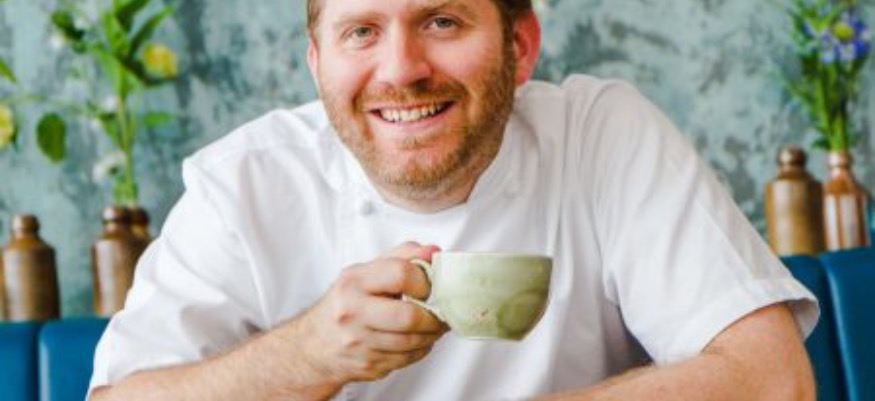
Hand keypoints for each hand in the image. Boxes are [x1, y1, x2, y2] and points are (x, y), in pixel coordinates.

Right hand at [288, 242, 447, 384]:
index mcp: (354, 281)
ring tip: (434, 325)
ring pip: (412, 342)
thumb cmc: (348, 302)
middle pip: (408, 316)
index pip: (401, 274)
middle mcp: (352, 312)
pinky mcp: (367, 365)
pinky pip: (407, 359)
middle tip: (441, 313)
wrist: (313, 345)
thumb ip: (402, 256)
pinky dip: (421, 349)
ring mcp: (358, 342)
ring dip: (432, 335)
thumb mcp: (367, 271)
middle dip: (434, 317)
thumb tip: (434, 251)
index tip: (428, 286)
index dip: (424, 281)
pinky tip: (418, 340)